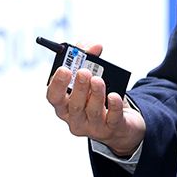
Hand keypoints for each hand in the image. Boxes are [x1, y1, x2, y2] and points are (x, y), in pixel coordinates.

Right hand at [45, 43, 145, 157]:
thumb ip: (88, 56)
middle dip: (78, 87)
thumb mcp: (91, 75)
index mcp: (64, 104)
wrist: (122, 122)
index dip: (57, 84)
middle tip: (84, 72)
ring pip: (93, 111)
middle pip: (74, 105)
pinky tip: (114, 95)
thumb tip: (94, 47)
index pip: (54, 97)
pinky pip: (113, 118)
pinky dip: (114, 105)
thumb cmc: (99, 96)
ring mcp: (93, 127)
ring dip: (96, 93)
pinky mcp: (111, 129)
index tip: (64, 69)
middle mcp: (75, 118)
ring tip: (98, 80)